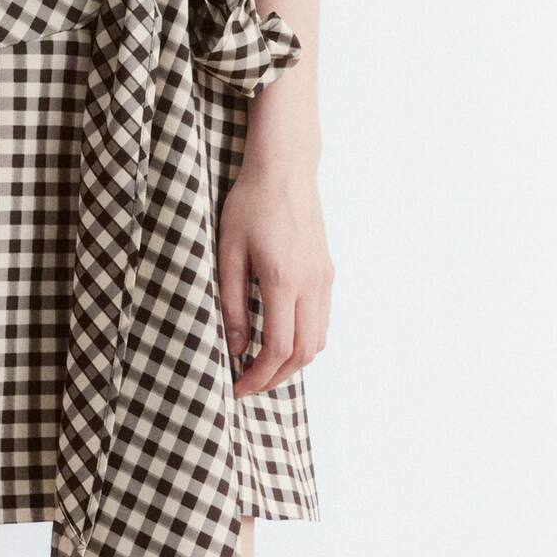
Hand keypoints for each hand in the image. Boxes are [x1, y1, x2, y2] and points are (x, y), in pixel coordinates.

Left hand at [215, 164, 331, 395]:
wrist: (284, 169)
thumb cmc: (250, 203)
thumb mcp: (228, 252)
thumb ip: (232, 303)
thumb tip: (237, 346)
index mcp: (283, 280)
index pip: (278, 348)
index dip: (258, 376)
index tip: (238, 387)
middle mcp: (311, 284)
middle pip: (304, 353)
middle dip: (276, 378)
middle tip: (249, 385)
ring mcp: (324, 278)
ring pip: (319, 340)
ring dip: (293, 362)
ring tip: (264, 367)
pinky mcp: (327, 271)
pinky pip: (322, 320)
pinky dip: (305, 340)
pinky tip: (282, 339)